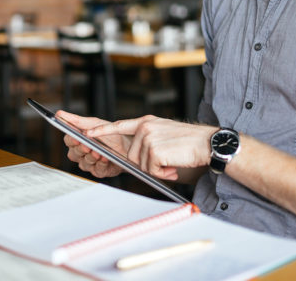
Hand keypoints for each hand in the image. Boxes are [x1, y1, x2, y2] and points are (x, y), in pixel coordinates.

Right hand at [56, 110, 129, 177]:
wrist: (127, 144)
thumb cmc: (108, 134)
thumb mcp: (93, 124)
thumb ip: (75, 120)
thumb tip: (59, 113)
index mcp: (77, 140)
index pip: (68, 141)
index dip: (71, 140)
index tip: (75, 137)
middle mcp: (81, 153)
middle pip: (74, 153)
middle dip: (81, 149)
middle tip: (86, 145)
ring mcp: (89, 163)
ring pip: (84, 163)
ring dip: (91, 157)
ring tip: (97, 152)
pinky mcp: (99, 171)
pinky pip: (96, 170)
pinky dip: (101, 164)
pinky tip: (104, 158)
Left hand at [87, 115, 215, 180]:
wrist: (209, 143)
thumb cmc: (188, 144)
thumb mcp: (163, 136)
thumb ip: (146, 142)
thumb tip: (132, 159)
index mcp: (145, 122)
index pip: (118, 125)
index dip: (101, 130)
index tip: (86, 132)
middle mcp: (144, 127)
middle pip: (131, 155)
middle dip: (147, 164)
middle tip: (166, 160)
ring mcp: (148, 137)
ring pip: (141, 165)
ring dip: (157, 169)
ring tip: (173, 160)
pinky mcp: (154, 149)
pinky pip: (151, 170)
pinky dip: (163, 173)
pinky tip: (174, 165)